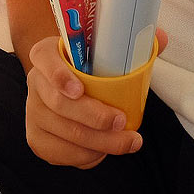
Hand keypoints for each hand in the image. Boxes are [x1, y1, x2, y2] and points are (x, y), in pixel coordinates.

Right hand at [25, 36, 143, 167]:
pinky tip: (104, 151)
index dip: (59, 75)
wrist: (67, 85)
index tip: (80, 90)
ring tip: (127, 141)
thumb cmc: (90, 66)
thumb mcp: (105, 50)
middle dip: (94, 118)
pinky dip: (86, 156)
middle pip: (60, 105)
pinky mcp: (36, 138)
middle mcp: (35, 81)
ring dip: (99, 142)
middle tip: (122, 122)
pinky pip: (61, 153)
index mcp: (47, 53)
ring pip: (65, 132)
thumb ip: (132, 42)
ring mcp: (32, 112)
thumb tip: (161, 38)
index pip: (44, 59)